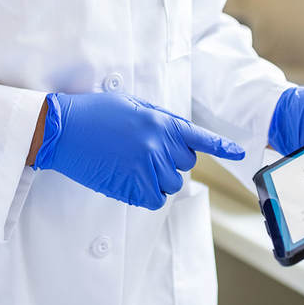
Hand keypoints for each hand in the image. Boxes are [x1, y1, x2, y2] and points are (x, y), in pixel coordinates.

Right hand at [32, 92, 245, 209]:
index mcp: (161, 122)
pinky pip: (154, 199)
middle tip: (145, 153)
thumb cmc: (95, 113)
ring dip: (158, 179)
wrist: (64, 130)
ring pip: (171, 184)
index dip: (221, 147)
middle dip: (171, 160)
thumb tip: (179, 133)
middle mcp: (159, 144)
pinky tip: (128, 180)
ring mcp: (147, 167)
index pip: (199, 137)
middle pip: (185, 165)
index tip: (239, 153)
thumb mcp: (132, 105)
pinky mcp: (132, 187)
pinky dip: (145, 194)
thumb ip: (159, 119)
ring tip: (133, 166)